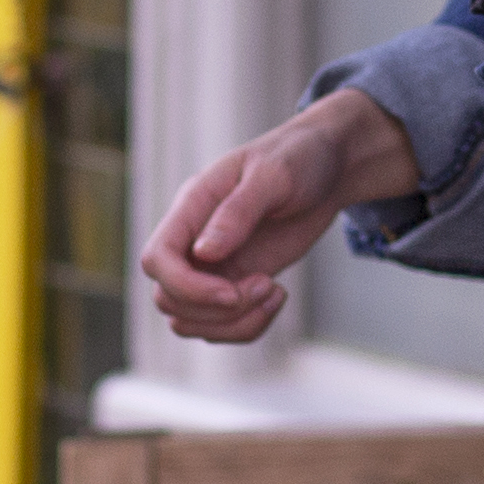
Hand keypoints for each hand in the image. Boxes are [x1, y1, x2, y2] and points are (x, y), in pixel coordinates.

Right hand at [141, 88, 421, 342]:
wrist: (326, 167)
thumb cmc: (297, 158)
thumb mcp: (273, 176)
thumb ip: (237, 212)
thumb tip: (203, 253)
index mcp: (192, 207)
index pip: (157, 259)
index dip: (186, 287)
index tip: (232, 292)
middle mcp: (193, 240)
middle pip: (168, 299)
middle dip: (218, 310)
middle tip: (267, 285)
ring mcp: (212, 266)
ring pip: (190, 321)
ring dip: (233, 324)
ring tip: (275, 293)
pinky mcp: (235, 282)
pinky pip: (222, 325)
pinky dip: (249, 325)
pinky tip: (279, 295)